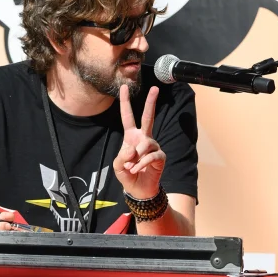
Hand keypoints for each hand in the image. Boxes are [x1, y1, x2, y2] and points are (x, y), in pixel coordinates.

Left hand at [113, 84, 165, 198]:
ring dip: (137, 156)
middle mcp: (143, 138)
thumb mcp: (117, 166)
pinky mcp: (160, 157)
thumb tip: (133, 148)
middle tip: (154, 88)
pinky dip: (142, 163)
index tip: (125, 87)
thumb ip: (121, 156)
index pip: (128, 117)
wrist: (139, 190)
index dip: (125, 103)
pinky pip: (152, 156)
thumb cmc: (127, 175)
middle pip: (148, 117)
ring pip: (146, 143)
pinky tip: (137, 170)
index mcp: (131, 137)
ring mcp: (153, 147)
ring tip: (131, 167)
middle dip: (151, 102)